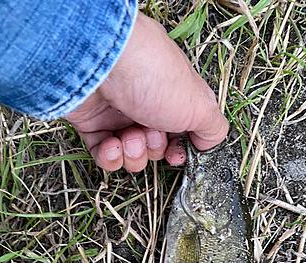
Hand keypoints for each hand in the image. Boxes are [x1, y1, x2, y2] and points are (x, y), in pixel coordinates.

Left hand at [67, 12, 227, 171]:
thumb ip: (213, 130)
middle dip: (154, 148)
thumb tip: (208, 144)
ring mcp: (119, 114)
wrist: (101, 61)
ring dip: (133, 154)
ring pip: (131, 154)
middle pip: (156, 148)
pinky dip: (110, 157)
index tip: (177, 153)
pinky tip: (112, 146)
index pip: (181, 133)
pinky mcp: (92, 122)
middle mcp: (148, 104)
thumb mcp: (201, 106)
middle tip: (150, 133)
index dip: (179, 149)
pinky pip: (104, 155)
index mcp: (175, 97)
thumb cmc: (151, 74)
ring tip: (129, 136)